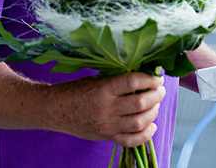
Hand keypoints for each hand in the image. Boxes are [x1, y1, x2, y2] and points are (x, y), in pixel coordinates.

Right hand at [46, 72, 165, 146]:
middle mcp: (106, 108)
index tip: (157, 76)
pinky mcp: (106, 137)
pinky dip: (145, 135)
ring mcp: (107, 125)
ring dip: (153, 113)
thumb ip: (116, 80)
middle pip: (140, 102)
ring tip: (155, 104)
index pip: (132, 81)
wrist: (55, 110)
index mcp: (103, 89)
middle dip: (156, 95)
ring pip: (139, 122)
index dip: (149, 78)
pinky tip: (151, 125)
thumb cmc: (76, 90)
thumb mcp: (95, 79)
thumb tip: (141, 75)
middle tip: (160, 90)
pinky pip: (130, 140)